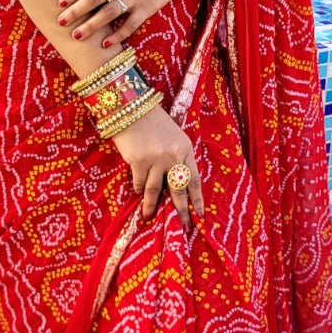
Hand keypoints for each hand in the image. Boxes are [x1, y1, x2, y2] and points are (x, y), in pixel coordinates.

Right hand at [110, 105, 203, 224]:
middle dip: (181, 209)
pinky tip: (138, 192)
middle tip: (182, 224)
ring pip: (155, 190)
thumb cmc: (152, 121)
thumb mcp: (173, 136)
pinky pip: (140, 183)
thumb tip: (173, 182)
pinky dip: (138, 189)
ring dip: (151, 205)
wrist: (131, 108)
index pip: (194, 179)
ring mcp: (156, 160)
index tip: (200, 214)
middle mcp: (173, 157)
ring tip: (149, 215)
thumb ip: (176, 157)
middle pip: (179, 190)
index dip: (197, 198)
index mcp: (185, 149)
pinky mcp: (139, 162)